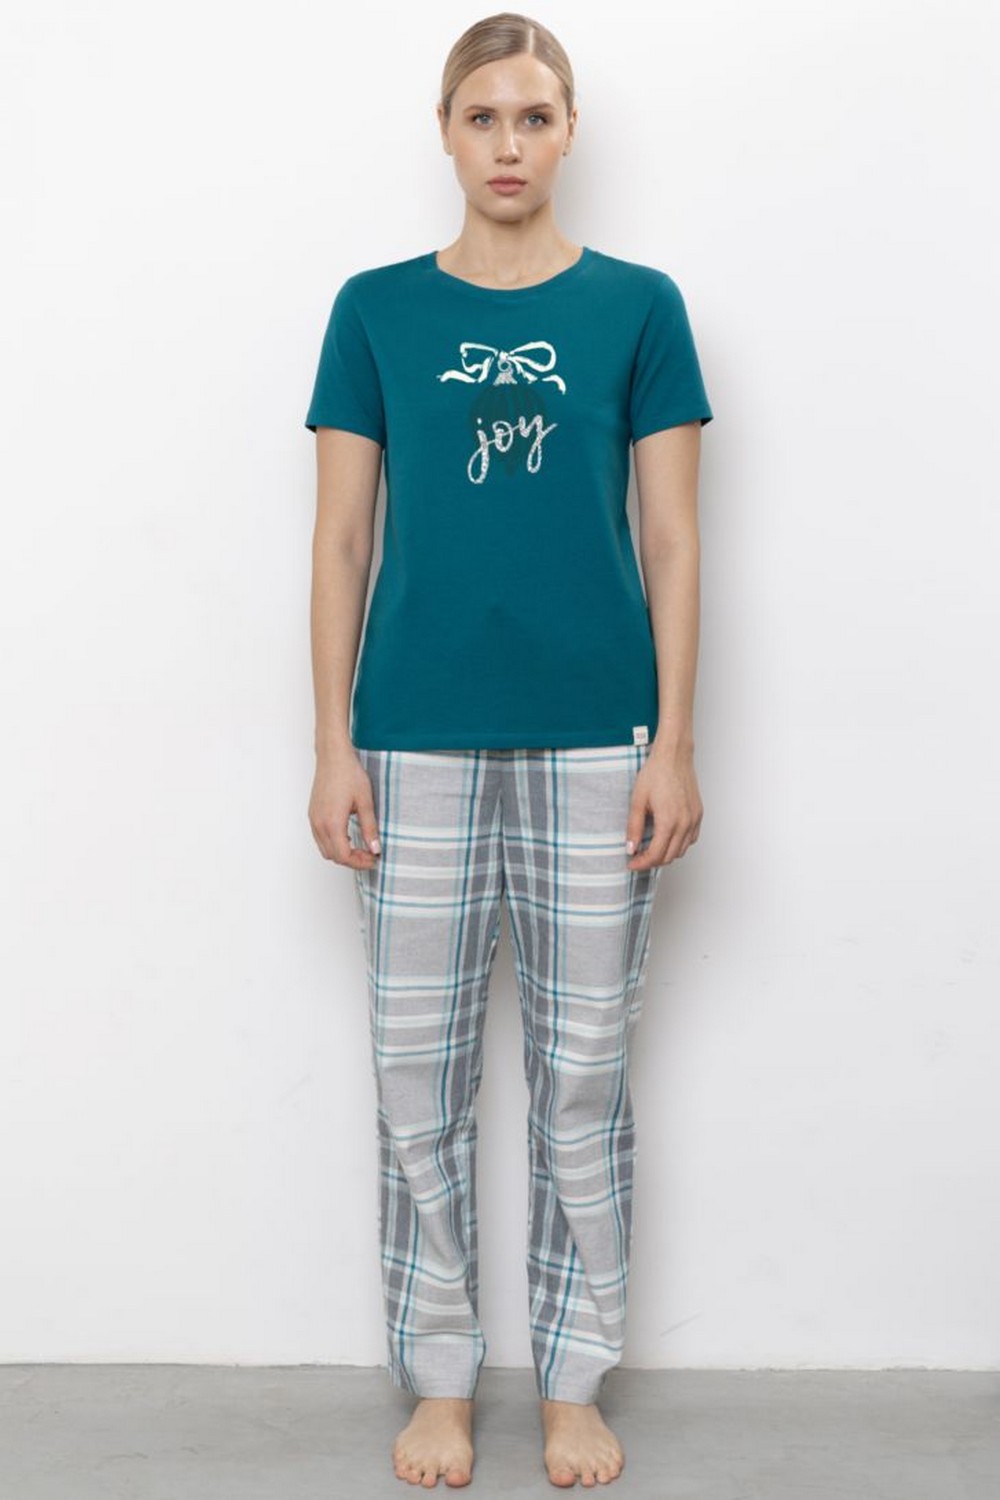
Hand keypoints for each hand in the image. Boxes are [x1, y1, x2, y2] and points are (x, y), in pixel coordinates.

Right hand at [308, 744, 381, 868]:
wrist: (333, 756)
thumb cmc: (348, 774)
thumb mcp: (365, 802)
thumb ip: (370, 828)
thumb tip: (375, 848)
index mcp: (332, 823)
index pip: (343, 856)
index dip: (360, 862)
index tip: (373, 859)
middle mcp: (319, 824)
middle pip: (333, 856)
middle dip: (352, 861)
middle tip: (370, 855)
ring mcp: (314, 819)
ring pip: (325, 849)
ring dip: (342, 853)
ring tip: (361, 848)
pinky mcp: (313, 814)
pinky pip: (320, 838)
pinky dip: (334, 844)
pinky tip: (348, 837)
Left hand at [625, 743, 702, 870]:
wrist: (674, 756)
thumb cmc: (656, 773)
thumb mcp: (637, 801)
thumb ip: (634, 827)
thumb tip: (631, 848)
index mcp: (668, 821)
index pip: (656, 855)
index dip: (642, 864)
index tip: (632, 864)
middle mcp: (685, 823)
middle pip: (669, 856)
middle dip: (652, 861)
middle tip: (638, 857)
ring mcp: (694, 819)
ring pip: (682, 850)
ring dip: (666, 854)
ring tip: (651, 848)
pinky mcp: (698, 814)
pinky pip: (691, 839)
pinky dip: (679, 844)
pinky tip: (668, 838)